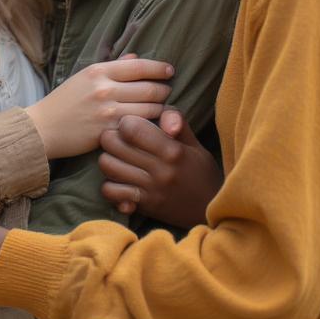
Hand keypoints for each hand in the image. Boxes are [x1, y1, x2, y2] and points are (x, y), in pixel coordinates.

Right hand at [27, 57, 172, 159]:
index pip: (139, 66)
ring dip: (161, 109)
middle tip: (167, 92)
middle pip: (150, 88)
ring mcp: (107, 112)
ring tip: (162, 108)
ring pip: (150, 109)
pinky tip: (152, 125)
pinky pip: (139, 128)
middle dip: (164, 90)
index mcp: (99, 71)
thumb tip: (136, 58)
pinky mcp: (109, 132)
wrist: (43, 128)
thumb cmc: (64, 101)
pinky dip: (150, 126)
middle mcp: (105, 89)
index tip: (169, 71)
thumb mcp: (84, 77)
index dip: (159, 68)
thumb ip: (113, 67)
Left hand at [99, 108, 222, 227]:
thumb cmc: (201, 172)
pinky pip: (111, 192)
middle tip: (120, 140)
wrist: (211, 210)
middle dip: (112, 137)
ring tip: (119, 158)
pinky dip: (111, 185)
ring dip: (109, 159)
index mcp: (172, 151)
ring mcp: (150, 190)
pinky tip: (121, 180)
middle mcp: (160, 171)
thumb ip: (177, 120)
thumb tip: (160, 107)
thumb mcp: (195, 144)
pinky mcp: (143, 206)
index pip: (131, 128)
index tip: (131, 126)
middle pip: (112, 144)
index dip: (126, 122)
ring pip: (107, 166)